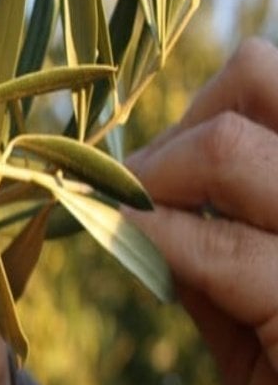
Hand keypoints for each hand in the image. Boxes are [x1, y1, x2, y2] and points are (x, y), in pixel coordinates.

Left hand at [124, 38, 277, 384]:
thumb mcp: (258, 305)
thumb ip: (217, 240)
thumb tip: (142, 192)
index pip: (269, 78)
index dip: (195, 110)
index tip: (142, 169)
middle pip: (254, 78)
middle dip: (171, 130)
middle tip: (130, 189)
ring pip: (225, 148)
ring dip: (146, 181)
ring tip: (121, 222)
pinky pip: (213, 244)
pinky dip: (148, 237)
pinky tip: (122, 245)